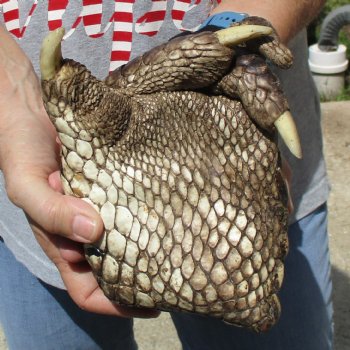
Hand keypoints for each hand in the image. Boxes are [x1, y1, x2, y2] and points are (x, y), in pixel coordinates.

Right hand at [0, 44, 157, 317]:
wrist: (35, 111)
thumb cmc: (23, 150)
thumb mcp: (28, 185)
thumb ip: (52, 212)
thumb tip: (94, 234)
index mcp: (63, 242)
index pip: (89, 290)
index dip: (116, 305)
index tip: (152, 304)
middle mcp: (87, 231)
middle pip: (117, 270)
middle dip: (142, 279)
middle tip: (179, 276)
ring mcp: (103, 208)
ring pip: (130, 239)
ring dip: (150, 247)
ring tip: (182, 246)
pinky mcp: (116, 185)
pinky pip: (134, 205)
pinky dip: (148, 213)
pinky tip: (171, 209)